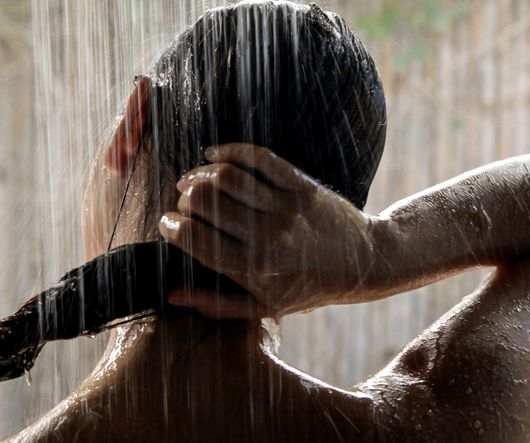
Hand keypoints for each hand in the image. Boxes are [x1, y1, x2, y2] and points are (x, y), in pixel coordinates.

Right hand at [159, 144, 372, 318]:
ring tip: (195, 179)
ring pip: (226, 176)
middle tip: (184, 201)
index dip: (170, 226)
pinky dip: (229, 151)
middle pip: (204, 201)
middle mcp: (269, 238)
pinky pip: (258, 158)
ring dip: (200, 173)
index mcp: (253, 270)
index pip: (194, 239)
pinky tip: (215, 155)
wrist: (363, 263)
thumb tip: (172, 292)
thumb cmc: (307, 288)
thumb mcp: (262, 306)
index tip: (167, 222)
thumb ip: (215, 304)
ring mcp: (286, 208)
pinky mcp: (301, 185)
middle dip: (184, 198)